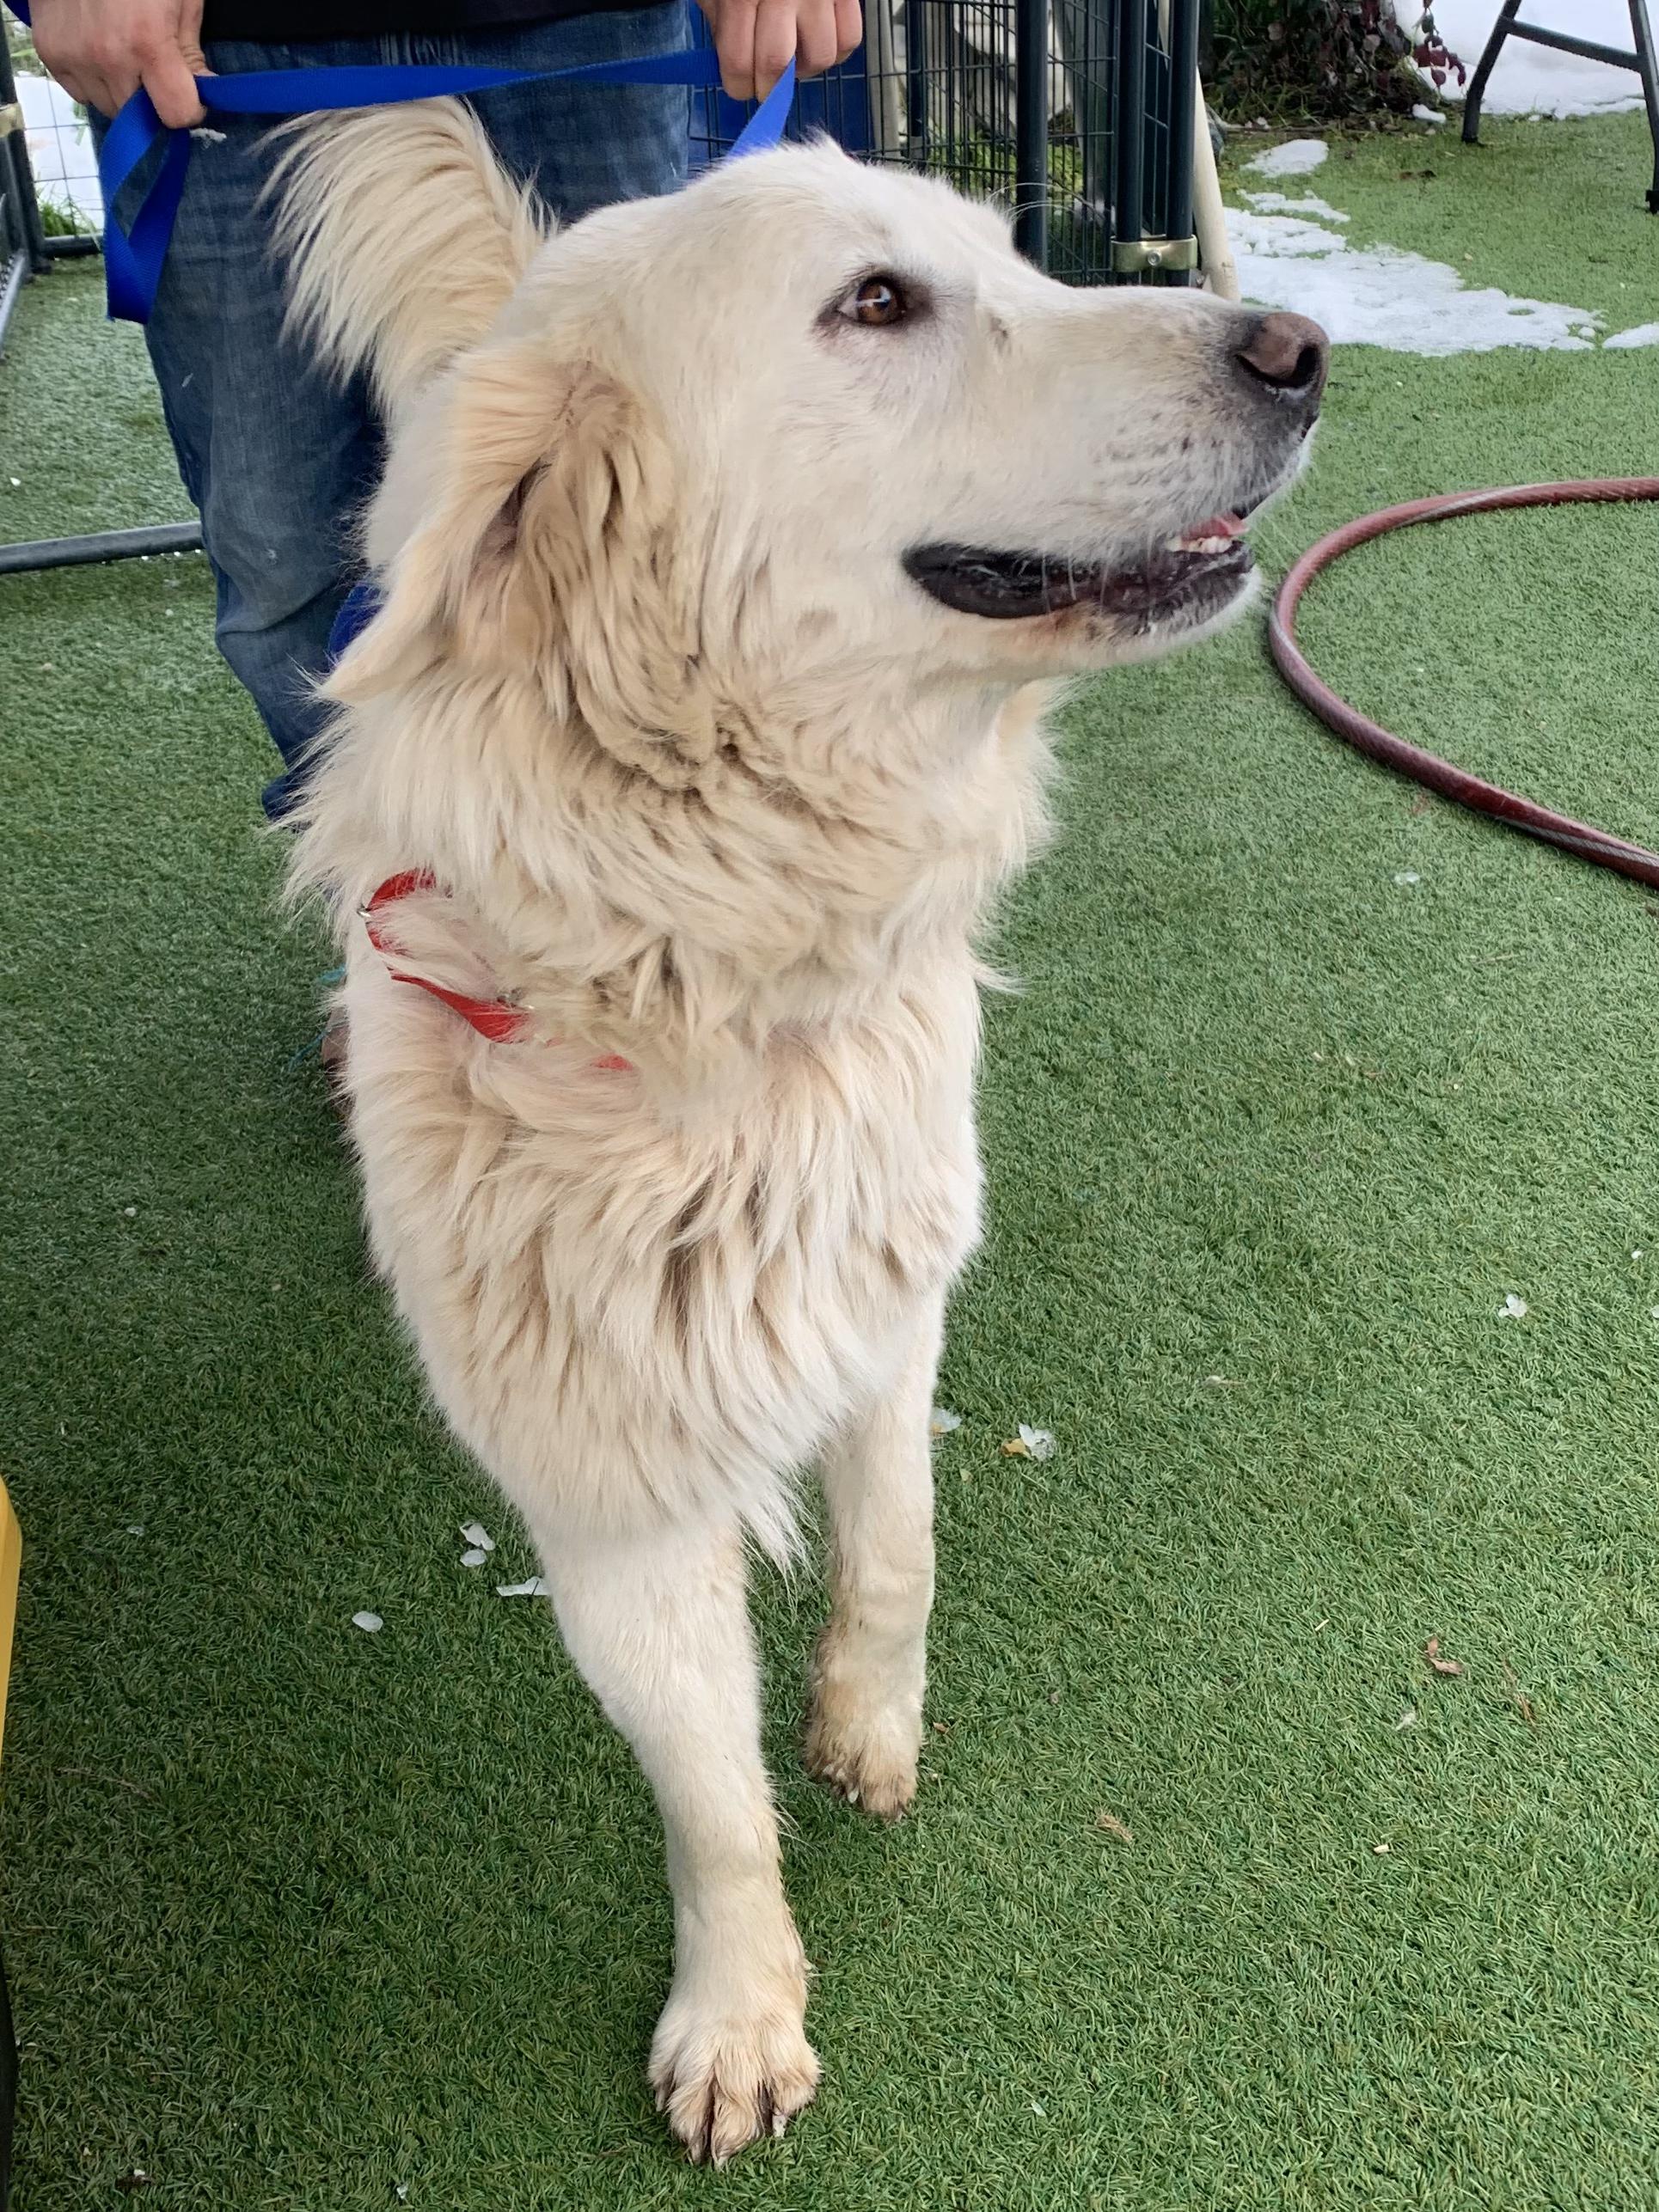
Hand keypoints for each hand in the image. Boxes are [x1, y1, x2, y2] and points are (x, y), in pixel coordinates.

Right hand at [31, 0, 207, 126]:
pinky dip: (93, 81)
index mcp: (147, 42)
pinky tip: (96, 49)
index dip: (189, 108)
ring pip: (109, 107)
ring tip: (121, 52)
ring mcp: (74, 56)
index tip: (189, 95)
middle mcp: (108, 57)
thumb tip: (203, 91)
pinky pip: (80, 92)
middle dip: (152, 100)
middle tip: (152, 67)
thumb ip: (191, 50)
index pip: (176, 114)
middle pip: (140, 116)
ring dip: (121, 92)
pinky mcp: (50, 53)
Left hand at [698, 0, 861, 102]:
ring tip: (795, 52)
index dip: (737, 86)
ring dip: (805, 68)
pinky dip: (835, 50)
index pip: (739, 62)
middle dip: (769, 87)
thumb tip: (733, 68)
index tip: (739, 86)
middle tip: (766, 83)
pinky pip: (850, 39)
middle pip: (778, 64)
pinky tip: (817, 39)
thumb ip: (721, 22)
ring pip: (821, 57)